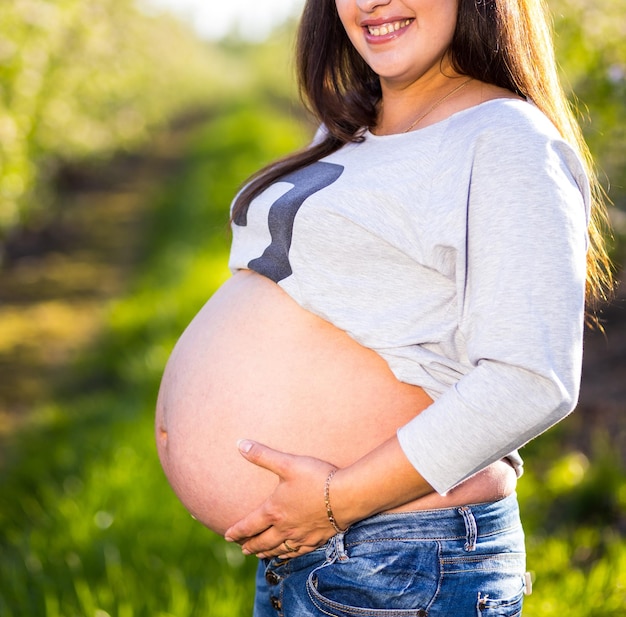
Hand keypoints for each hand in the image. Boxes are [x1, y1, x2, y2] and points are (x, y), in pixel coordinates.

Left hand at [224, 440, 338, 558]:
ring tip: (259, 553)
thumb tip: (240, 444)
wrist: (346, 496)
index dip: (237, 531)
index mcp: (274, 511)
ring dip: (266, 552)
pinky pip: (297, 552)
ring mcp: (301, 536)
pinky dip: (287, 554)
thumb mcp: (287, 463)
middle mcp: (284, 528)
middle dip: (250, 544)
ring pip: (278, 549)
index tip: (228, 536)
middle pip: (262, 541)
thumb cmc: (316, 478)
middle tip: (242, 548)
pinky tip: (287, 553)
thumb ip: (263, 455)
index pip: (249, 525)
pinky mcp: (316, 539)